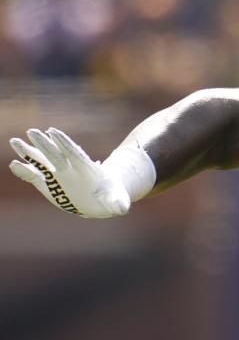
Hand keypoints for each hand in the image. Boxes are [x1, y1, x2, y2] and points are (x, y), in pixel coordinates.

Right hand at [9, 128, 131, 217]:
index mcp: (87, 170)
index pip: (75, 154)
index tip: (53, 131)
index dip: (64, 143)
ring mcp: (59, 175)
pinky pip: (36, 175)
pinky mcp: (50, 183)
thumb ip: (117, 203)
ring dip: (29, 152)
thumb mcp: (116, 200)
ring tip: (15, 140)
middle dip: (45, 144)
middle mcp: (71, 169)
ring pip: (42, 161)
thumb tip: (122, 208)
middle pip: (56, 154)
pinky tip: (15, 164)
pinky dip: (25, 171)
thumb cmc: (110, 197)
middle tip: (32, 131)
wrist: (101, 199)